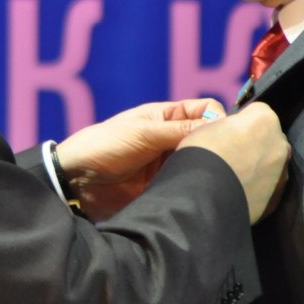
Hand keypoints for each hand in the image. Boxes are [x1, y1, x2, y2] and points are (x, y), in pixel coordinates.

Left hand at [56, 99, 225, 220]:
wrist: (76, 180)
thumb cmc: (104, 145)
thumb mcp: (143, 133)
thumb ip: (179, 130)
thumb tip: (218, 127)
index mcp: (168, 117)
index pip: (206, 110)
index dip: (218, 118)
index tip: (224, 136)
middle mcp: (173, 139)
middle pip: (209, 138)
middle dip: (219, 146)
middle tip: (227, 161)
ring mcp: (170, 164)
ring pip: (203, 164)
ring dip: (208, 169)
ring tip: (217, 179)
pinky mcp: (165, 187)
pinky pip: (189, 186)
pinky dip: (196, 188)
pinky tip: (203, 194)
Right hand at [177, 101, 289, 223]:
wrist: (203, 198)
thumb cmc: (202, 154)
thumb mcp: (209, 125)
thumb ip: (231, 125)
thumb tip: (236, 134)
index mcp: (265, 119)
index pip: (256, 111)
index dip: (239, 121)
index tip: (226, 132)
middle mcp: (280, 144)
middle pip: (267, 138)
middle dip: (254, 143)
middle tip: (229, 155)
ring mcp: (282, 172)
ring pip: (270, 163)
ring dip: (256, 166)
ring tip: (232, 176)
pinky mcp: (277, 198)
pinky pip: (267, 186)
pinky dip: (256, 186)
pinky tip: (237, 191)